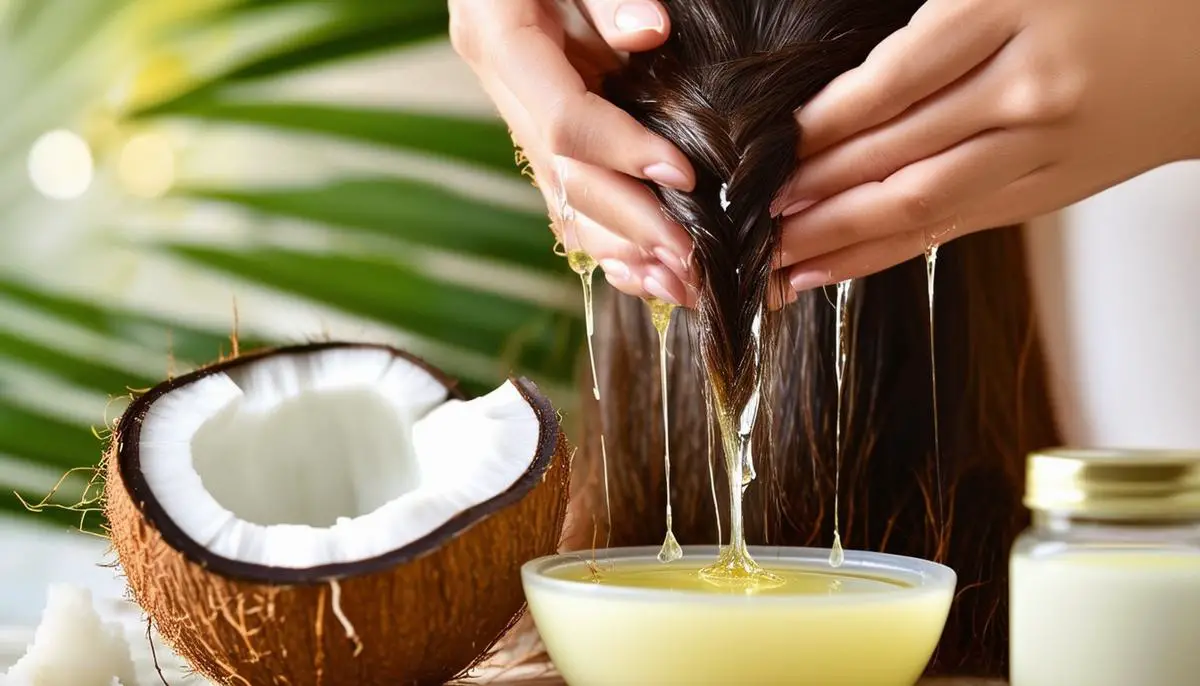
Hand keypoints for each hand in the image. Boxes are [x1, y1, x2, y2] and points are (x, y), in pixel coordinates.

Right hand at [449, 0, 698, 306]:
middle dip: (631, 225)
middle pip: (564, 177)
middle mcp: (503, 87)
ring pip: (563, 200)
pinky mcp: (539, 127)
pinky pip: (567, 196)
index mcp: (500, 40)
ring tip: (679, 286)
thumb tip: (649, 35)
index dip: (621, 154)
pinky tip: (645, 277)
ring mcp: (517, 112)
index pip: (561, 120)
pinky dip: (606, 241)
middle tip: (691, 263)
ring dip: (621, 250)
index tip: (684, 176)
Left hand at [774, 0, 1199, 290]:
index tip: (764, 145)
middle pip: (894, 153)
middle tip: (746, 216)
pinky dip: (885, 251)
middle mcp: (1025, 89)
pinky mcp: (1048, 192)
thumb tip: (842, 66)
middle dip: (811, 191)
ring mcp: (1041, 149)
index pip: (891, 80)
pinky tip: (832, 268)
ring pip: (918, 203)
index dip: (819, 122)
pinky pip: (952, 228)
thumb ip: (932, 9)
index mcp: (1010, 12)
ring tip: (772, 261)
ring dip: (835, 236)